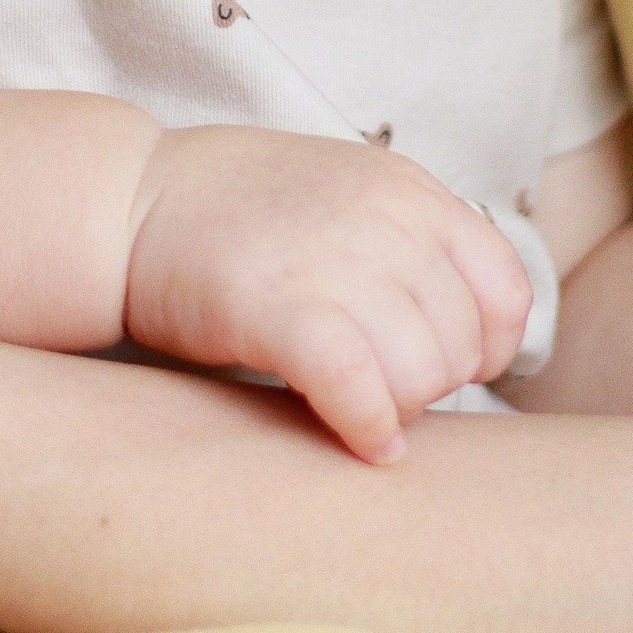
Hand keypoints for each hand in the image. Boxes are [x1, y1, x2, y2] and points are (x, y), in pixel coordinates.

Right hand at [122, 122, 535, 461]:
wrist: (128, 200)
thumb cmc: (234, 211)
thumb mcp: (343, 193)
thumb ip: (408, 243)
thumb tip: (470, 334)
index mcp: (408, 189)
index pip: (505, 289)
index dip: (485, 346)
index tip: (443, 365)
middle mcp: (386, 220)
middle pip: (461, 344)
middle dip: (428, 384)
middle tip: (377, 389)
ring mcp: (337, 261)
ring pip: (421, 373)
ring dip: (398, 409)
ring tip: (357, 406)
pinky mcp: (283, 309)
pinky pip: (360, 390)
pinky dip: (369, 428)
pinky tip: (360, 442)